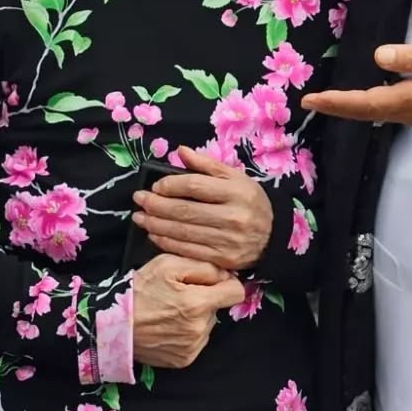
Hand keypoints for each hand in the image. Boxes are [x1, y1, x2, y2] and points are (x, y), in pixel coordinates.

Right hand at [131, 253, 245, 368]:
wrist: (112, 325)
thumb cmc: (140, 290)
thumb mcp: (169, 264)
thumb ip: (203, 266)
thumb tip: (227, 274)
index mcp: (199, 303)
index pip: (236, 292)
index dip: (227, 283)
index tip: (214, 281)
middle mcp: (200, 329)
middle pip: (219, 308)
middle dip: (206, 299)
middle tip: (180, 295)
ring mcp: (192, 347)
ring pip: (208, 324)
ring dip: (197, 317)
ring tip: (170, 312)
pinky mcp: (184, 360)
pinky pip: (197, 341)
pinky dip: (188, 333)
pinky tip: (168, 327)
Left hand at [132, 145, 274, 270]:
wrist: (273, 235)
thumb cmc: (249, 201)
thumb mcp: (235, 177)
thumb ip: (207, 165)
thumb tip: (180, 151)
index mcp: (236, 191)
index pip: (195, 186)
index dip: (170, 185)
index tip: (156, 185)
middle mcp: (233, 216)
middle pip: (185, 211)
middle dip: (156, 205)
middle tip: (138, 200)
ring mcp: (227, 240)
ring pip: (183, 232)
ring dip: (156, 224)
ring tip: (139, 217)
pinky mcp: (221, 259)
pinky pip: (187, 250)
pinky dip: (167, 242)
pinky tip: (154, 234)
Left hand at [301, 43, 411, 126]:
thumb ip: (411, 57)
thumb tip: (378, 57)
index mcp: (410, 100)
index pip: (365, 103)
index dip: (337, 102)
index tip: (313, 100)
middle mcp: (409, 113)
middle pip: (365, 112)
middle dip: (337, 106)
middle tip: (311, 101)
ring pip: (376, 112)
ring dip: (351, 106)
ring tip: (329, 98)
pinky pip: (388, 109)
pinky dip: (368, 104)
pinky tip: (362, 96)